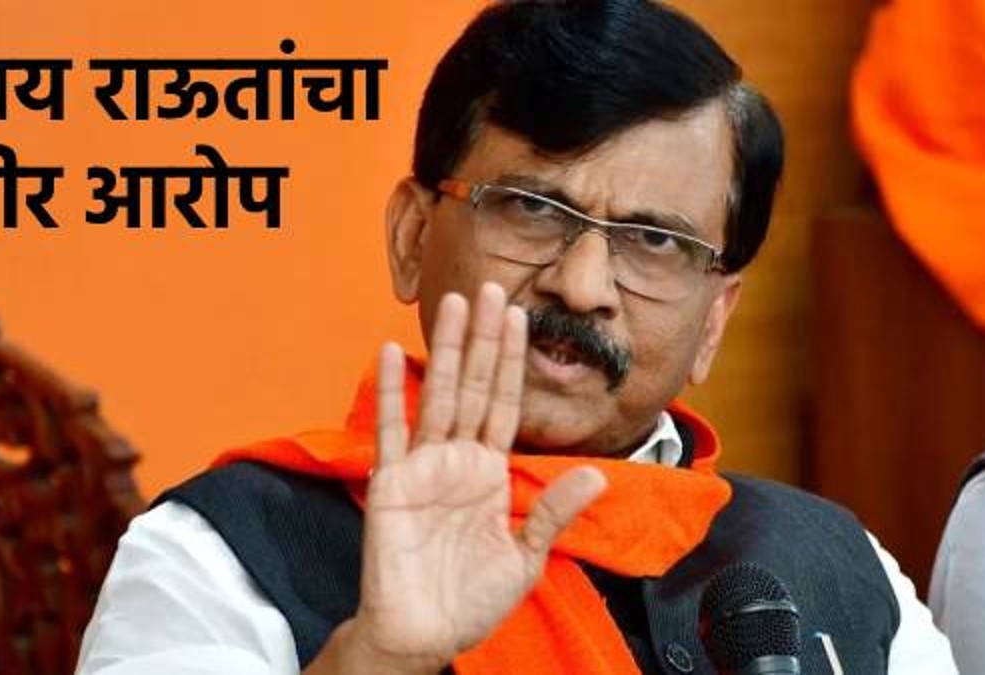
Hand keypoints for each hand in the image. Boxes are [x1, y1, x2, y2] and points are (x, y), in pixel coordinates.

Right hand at [316, 283, 606, 673]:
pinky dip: (389, 392)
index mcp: (490, 472)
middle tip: (491, 288)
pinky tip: (388, 352)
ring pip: (438, 395)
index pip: (505, 405)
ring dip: (445, 349)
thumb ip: (553, 512)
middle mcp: (457, 460)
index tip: (520, 318)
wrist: (424, 634)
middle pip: (474, 386)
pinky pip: (390, 431)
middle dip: (483, 339)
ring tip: (453, 303)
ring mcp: (423, 467)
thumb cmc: (470, 601)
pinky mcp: (392, 483)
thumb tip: (597, 474)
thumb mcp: (526, 557)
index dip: (512, 362)